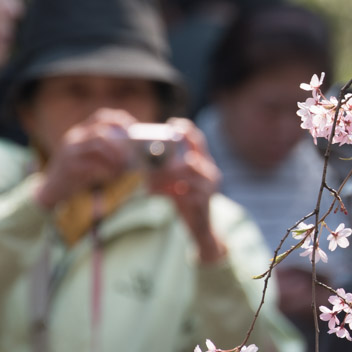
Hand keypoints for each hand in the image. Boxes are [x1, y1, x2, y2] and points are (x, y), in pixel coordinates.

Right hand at [34, 109, 136, 208]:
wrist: (52, 190)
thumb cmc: (77, 175)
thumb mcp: (90, 158)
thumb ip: (106, 152)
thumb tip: (134, 153)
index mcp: (81, 132)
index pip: (101, 116)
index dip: (120, 120)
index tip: (134, 131)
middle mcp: (74, 137)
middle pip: (102, 130)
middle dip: (120, 143)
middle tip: (130, 156)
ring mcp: (70, 150)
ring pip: (98, 143)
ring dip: (115, 156)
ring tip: (122, 168)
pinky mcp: (69, 165)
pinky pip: (92, 164)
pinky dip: (107, 169)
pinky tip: (112, 176)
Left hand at [146, 118, 225, 262]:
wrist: (199, 226)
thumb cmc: (184, 199)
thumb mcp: (174, 182)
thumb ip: (163, 170)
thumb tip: (141, 162)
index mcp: (203, 162)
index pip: (198, 140)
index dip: (186, 130)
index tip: (171, 124)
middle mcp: (210, 172)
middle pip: (190, 158)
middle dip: (167, 161)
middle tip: (150, 164)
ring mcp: (209, 187)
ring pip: (186, 173)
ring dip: (164, 176)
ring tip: (149, 181)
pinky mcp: (204, 201)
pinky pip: (183, 192)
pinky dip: (166, 191)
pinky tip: (154, 193)